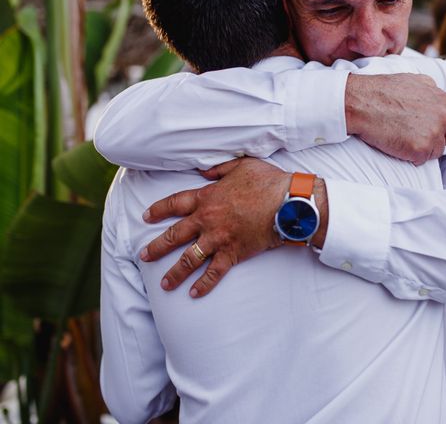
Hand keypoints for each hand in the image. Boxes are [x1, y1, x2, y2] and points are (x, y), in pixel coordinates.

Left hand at [141, 158, 290, 296]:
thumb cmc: (267, 181)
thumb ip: (219, 169)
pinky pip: (214, 272)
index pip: (174, 203)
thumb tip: (203, 171)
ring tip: (164, 284)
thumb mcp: (241, 166)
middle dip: (157, 247)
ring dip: (175, 272)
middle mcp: (207, 220)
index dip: (158, 210)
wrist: (287, 203)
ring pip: (189, 258)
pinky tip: (194, 293)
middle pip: (175, 235)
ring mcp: (218, 239)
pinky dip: (204, 284)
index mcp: (206, 198)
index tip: (146, 216)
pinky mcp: (233, 253)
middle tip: (144, 256)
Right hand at [345, 73, 445, 164]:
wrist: (362, 103)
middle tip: (416, 139)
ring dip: (423, 150)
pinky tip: (397, 146)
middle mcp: (443, 117)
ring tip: (403, 141)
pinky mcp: (421, 149)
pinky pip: (421, 160)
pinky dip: (410, 157)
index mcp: (443, 100)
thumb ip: (430, 89)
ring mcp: (434, 134)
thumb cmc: (381, 91)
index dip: (438, 126)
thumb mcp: (413, 80)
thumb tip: (434, 96)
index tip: (424, 129)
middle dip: (436, 139)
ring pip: (436, 151)